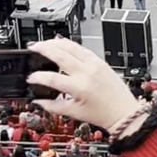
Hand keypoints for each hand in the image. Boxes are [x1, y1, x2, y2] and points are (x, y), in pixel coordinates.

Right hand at [27, 37, 141, 129]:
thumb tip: (38, 102)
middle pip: (61, 55)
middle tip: (33, 46)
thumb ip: (53, 106)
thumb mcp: (75, 113)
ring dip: (56, 42)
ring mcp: (95, 64)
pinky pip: (83, 48)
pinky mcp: (100, 61)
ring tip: (44, 42)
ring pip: (72, 47)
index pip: (52, 78)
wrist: (124, 113)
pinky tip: (63, 43)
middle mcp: (87, 72)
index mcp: (79, 87)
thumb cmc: (104, 115)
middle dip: (44, 49)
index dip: (38, 77)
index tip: (31, 78)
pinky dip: (70, 44)